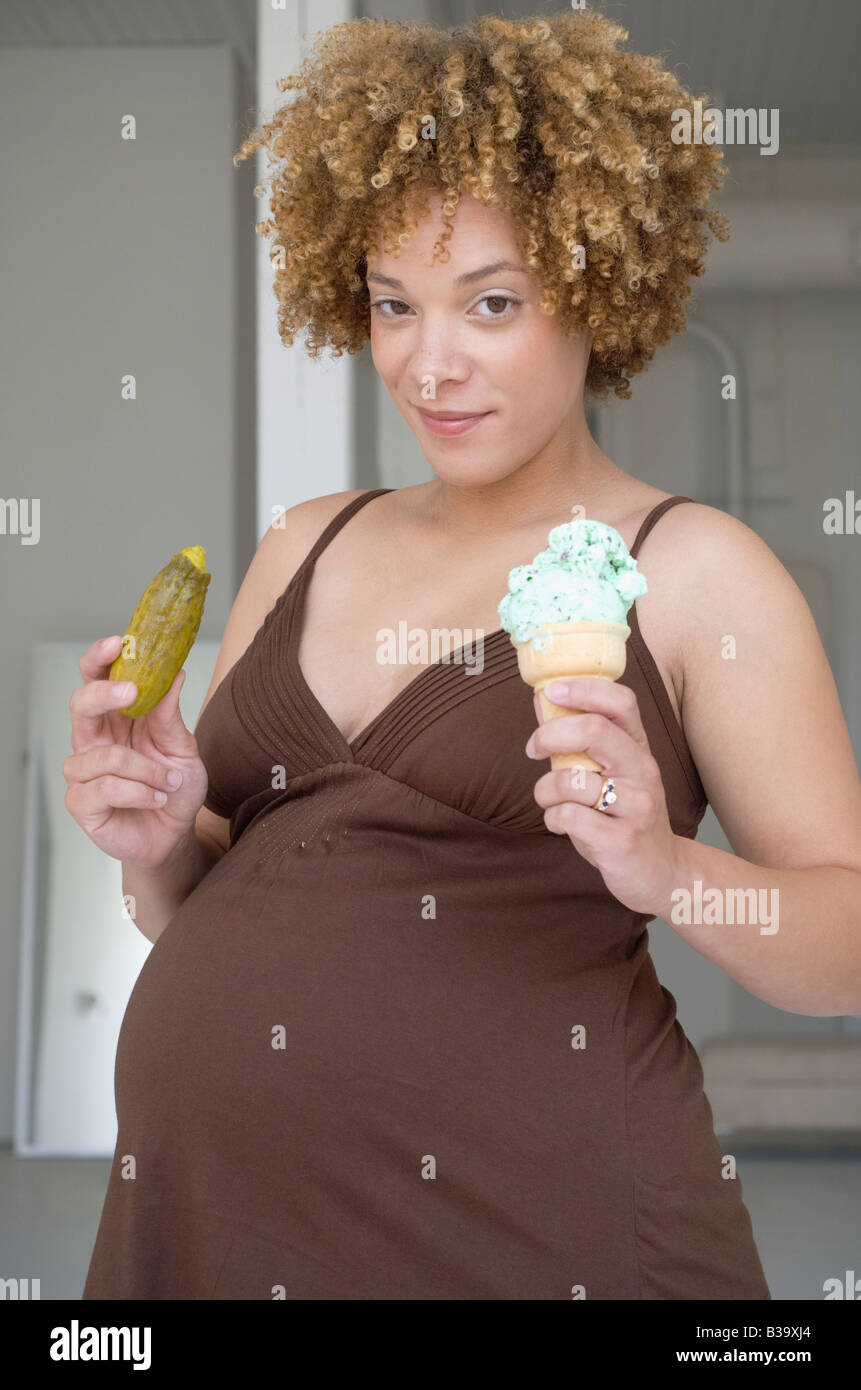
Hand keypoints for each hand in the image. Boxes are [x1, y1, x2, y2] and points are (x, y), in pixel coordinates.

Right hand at [63, 634, 209, 870]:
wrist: (174, 835)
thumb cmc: (174, 788)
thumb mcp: (183, 749)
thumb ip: (170, 716)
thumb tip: (174, 673)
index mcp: (115, 719)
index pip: (96, 679)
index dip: (100, 659)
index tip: (119, 642)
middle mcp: (93, 741)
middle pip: (80, 705)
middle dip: (104, 695)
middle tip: (133, 693)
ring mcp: (82, 773)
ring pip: (105, 757)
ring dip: (147, 770)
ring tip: (169, 782)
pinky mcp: (81, 803)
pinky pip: (105, 789)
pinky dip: (140, 793)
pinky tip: (157, 799)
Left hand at [526, 677, 681, 916]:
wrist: (662, 873)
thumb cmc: (624, 816)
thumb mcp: (610, 772)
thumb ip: (578, 739)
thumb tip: (544, 700)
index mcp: (639, 749)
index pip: (621, 702)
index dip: (583, 688)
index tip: (551, 691)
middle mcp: (642, 772)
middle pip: (594, 731)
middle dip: (550, 735)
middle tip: (533, 748)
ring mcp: (635, 806)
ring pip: (571, 780)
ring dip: (545, 790)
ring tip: (550, 801)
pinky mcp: (621, 841)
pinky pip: (569, 816)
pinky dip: (553, 820)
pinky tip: (563, 825)